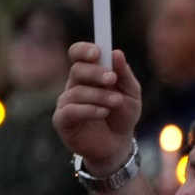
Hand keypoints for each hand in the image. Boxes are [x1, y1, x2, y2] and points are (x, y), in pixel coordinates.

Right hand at [52, 42, 139, 176]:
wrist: (119, 144)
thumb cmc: (123, 115)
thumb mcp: (131, 94)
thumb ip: (124, 74)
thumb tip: (116, 53)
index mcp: (90, 75)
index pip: (78, 54)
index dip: (84, 50)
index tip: (97, 52)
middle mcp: (75, 85)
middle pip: (77, 70)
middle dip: (95, 72)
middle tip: (112, 79)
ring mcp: (66, 102)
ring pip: (77, 91)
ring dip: (100, 95)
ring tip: (116, 102)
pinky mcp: (62, 120)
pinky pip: (70, 110)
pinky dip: (88, 109)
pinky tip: (103, 112)